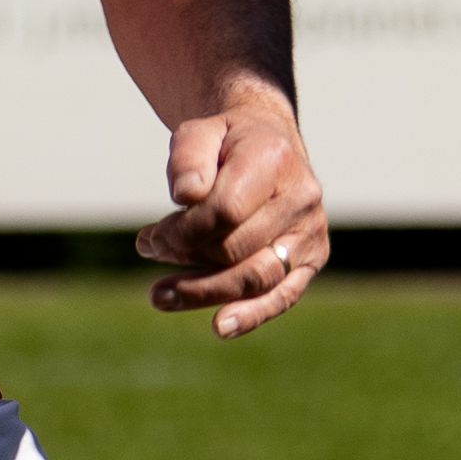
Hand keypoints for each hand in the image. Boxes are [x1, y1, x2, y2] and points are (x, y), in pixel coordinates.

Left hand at [140, 96, 329, 338]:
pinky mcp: (309, 261)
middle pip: (237, 248)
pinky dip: (251, 315)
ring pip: (256, 277)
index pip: (226, 210)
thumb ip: (188, 157)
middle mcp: (301, 197)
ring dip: (203, 292)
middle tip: (150, 250)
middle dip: (185, 256)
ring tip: (159, 296)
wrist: (269, 146)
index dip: (184, 231)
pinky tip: (220, 327)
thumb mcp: (200, 133)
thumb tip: (187, 196)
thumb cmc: (226, 143)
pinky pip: (282, 296)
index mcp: (275, 159)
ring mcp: (310, 232)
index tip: (153, 234)